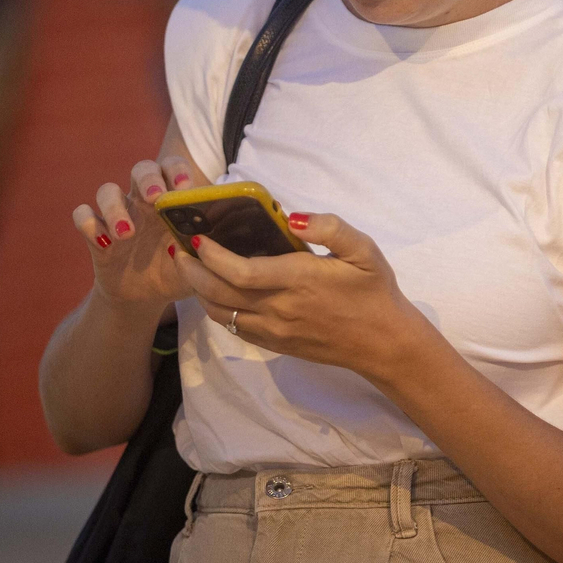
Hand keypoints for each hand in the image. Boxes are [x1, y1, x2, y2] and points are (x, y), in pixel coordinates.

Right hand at [73, 156, 206, 308]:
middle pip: (142, 169)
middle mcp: (143, 200)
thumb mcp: (197, 262)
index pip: (173, 168)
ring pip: (107, 190)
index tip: (184, 188)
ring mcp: (118, 215)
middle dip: (148, 179)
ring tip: (127, 234)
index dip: (177, 170)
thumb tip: (219, 238)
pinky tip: (103, 242)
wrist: (146, 295)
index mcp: (171, 200)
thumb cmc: (178, 269)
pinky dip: (89, 224)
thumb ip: (208, 248)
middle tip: (154, 198)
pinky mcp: (96, 235)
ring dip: (115, 207)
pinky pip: (83, 217)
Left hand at [171, 211, 431, 382]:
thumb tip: (292, 217)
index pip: (239, 271)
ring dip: (200, 292)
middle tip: (179, 250)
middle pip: (219, 293)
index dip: (212, 256)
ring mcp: (274, 331)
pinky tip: (216, 294)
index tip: (198, 238)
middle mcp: (279, 308)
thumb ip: (330, 227)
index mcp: (298, 280)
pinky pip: (235, 328)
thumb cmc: (373, 291)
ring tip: (192, 269)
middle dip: (192, 272)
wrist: (383, 343)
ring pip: (221, 313)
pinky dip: (218, 310)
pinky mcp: (275, 345)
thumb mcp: (364, 250)